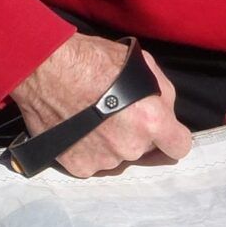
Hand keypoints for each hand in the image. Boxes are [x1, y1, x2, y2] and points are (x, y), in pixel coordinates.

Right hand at [11, 33, 192, 178]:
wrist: (47, 68)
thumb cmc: (93, 59)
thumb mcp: (144, 65)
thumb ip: (163, 95)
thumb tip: (166, 112)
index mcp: (152, 122)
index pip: (179, 147)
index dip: (171, 138)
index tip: (162, 132)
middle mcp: (130, 147)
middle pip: (143, 150)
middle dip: (135, 135)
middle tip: (115, 114)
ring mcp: (103, 160)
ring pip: (116, 158)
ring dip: (109, 144)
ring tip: (91, 119)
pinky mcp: (78, 166)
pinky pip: (91, 163)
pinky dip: (86, 149)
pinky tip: (77, 129)